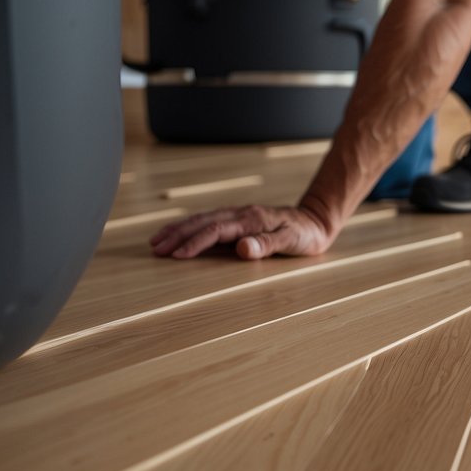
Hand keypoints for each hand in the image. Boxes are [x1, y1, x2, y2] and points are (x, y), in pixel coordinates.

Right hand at [149, 204, 334, 259]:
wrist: (316, 220)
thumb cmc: (306, 235)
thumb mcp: (293, 242)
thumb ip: (268, 245)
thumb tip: (242, 248)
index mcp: (251, 220)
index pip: (216, 231)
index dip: (196, 243)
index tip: (177, 256)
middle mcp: (241, 214)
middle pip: (202, 222)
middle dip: (177, 234)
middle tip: (155, 248)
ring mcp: (238, 215)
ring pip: (202, 219)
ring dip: (178, 229)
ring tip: (157, 240)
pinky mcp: (238, 219)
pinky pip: (208, 221)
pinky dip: (190, 226)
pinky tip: (179, 232)